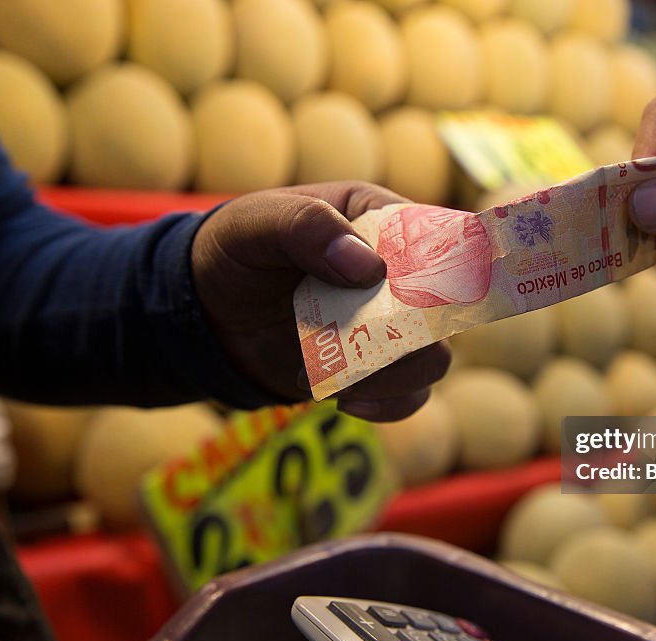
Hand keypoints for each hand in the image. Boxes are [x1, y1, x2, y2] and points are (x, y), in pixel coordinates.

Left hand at [191, 182, 450, 421]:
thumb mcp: (258, 224)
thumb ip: (309, 228)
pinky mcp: (374, 369)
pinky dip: (386, 405)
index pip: (440, 237)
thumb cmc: (236, 250)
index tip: (426, 292)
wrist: (206, 312)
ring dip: (395, 374)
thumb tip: (371, 268)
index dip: (448, 265)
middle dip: (415, 333)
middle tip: (370, 343)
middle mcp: (396, 276)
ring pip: (433, 358)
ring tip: (341, 380)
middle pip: (446, 308)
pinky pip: (409, 396)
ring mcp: (387, 325)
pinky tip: (343, 400)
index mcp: (380, 221)